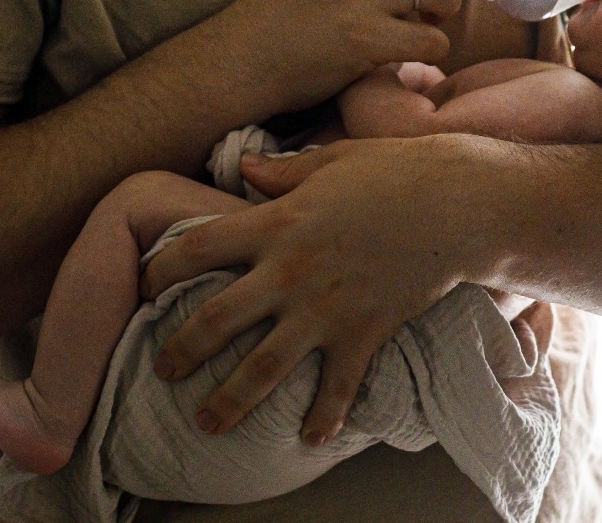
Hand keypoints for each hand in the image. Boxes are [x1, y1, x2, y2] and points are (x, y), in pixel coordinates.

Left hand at [138, 135, 504, 444]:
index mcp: (276, 224)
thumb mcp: (332, 160)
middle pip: (213, 320)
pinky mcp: (362, 334)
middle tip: (161, 369)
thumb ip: (282, 171)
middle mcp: (289, 273)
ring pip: (260, 369)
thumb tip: (245, 168)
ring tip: (205, 423)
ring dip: (228, 401)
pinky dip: (323, 418)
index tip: (143, 284)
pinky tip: (311, 441)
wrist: (458, 205)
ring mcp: (324, 310)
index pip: (196, 247)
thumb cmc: (396, 171)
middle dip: (179, 351)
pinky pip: (336, 388)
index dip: (160, 268)